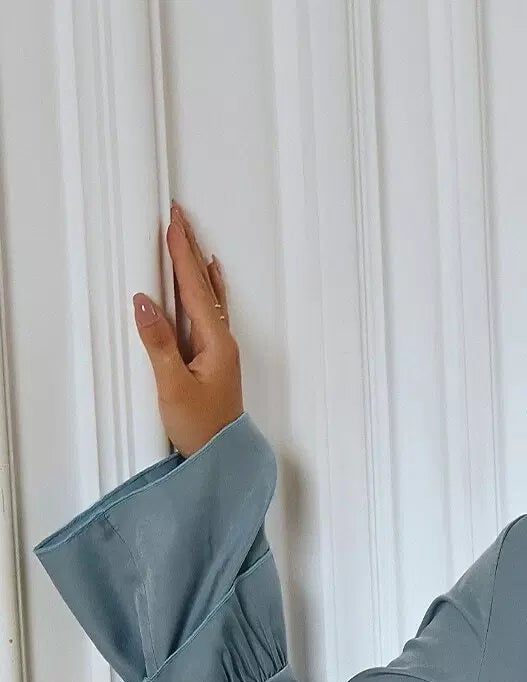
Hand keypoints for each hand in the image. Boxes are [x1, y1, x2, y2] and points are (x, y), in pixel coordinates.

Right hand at [131, 200, 242, 457]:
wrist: (222, 460)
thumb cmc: (200, 428)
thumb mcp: (172, 386)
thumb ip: (158, 342)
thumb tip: (143, 300)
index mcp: (216, 343)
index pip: (195, 288)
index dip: (182, 254)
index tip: (173, 223)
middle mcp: (223, 341)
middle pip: (204, 286)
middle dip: (190, 250)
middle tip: (179, 215)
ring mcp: (220, 350)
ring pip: (208, 296)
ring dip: (197, 265)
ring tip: (191, 237)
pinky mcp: (214, 360)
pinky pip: (209, 312)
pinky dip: (206, 289)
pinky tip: (210, 280)